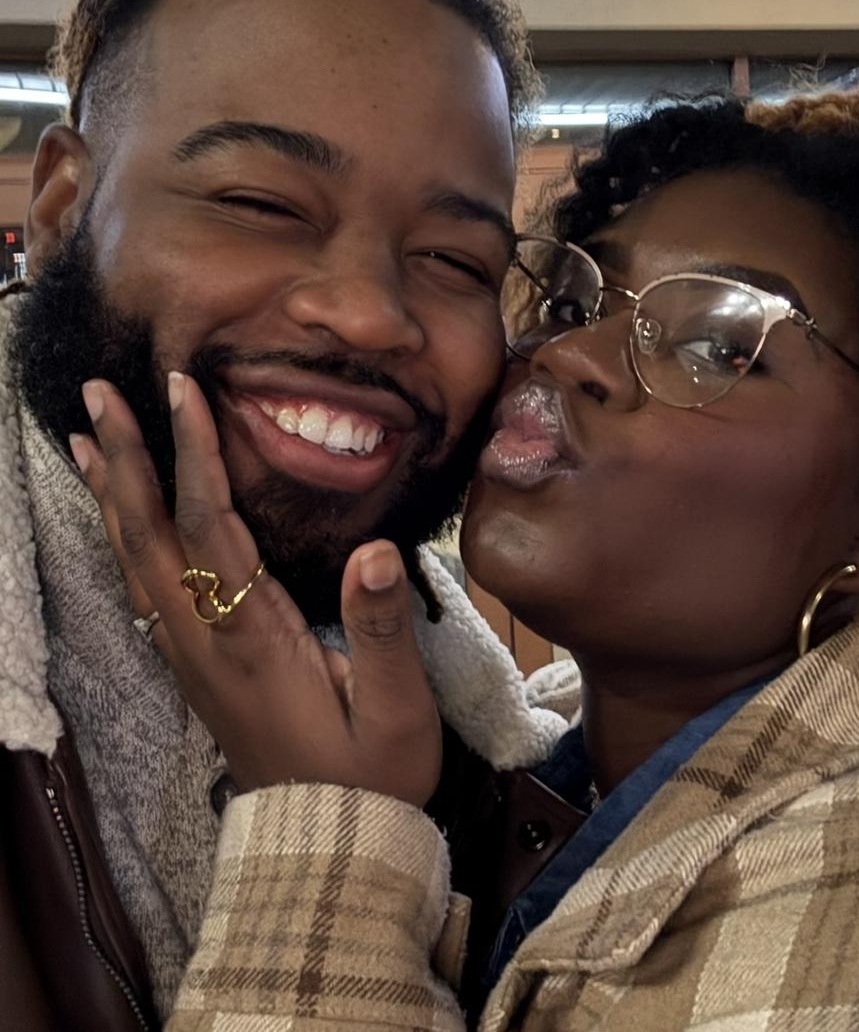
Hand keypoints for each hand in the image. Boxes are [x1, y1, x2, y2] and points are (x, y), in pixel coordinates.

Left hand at [70, 372, 441, 806]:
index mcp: (254, 639)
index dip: (195, 454)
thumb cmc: (371, 775)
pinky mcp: (197, 670)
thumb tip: (377, 549)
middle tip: (98, 393)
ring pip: (136, 563)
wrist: (328, 845)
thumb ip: (384, 629)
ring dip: (109, 496)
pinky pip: (147, 589)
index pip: (212, 527)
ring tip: (85, 439)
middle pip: (151, 537)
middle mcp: (207, 642)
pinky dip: (124, 540)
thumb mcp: (395, 709)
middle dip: (124, 460)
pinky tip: (121, 521)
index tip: (183, 390)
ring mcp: (193, 658)